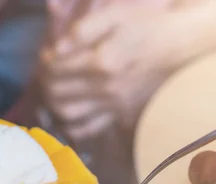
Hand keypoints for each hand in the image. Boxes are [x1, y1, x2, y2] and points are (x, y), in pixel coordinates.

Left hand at [40, 4, 179, 139]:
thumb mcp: (114, 16)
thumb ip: (82, 30)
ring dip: (52, 104)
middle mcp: (105, 88)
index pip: (56, 68)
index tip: (47, 55)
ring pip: (67, 113)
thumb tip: (56, 48)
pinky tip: (66, 116)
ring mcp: (112, 105)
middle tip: (46, 73)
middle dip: (45, 82)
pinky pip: (87, 130)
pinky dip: (71, 126)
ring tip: (54, 91)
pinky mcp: (118, 115)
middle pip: (57, 92)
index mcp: (102, 61)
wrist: (176, 46)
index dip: (45, 62)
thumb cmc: (143, 27)